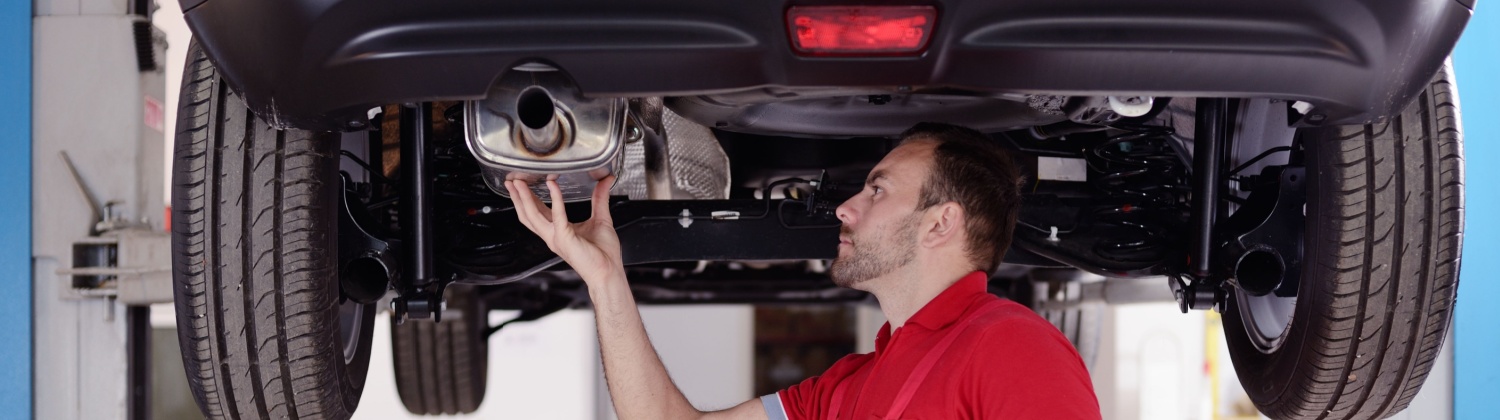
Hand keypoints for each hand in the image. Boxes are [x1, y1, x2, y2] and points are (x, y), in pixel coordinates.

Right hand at [506, 176, 624, 285]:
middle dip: (518, 197)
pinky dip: (555, 198)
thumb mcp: (601, 219)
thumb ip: (600, 198)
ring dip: (524, 197)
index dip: (528, 199)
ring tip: (519, 182)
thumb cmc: (604, 254)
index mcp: (558, 232)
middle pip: (527, 214)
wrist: (609, 272)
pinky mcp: (564, 237)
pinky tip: (553, 185)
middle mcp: (552, 236)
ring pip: (532, 215)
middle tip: (512, 180)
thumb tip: (605, 181)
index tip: (523, 185)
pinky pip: (557, 214)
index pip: (537, 213)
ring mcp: (556, 238)